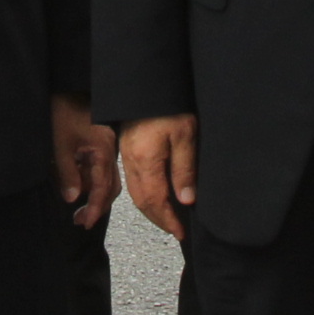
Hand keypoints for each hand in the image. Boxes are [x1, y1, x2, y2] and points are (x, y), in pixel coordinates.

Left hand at [54, 95, 118, 231]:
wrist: (65, 89)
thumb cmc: (62, 112)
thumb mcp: (60, 144)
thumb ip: (67, 172)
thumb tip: (72, 198)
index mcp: (103, 150)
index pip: (103, 187)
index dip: (95, 207)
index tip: (86, 222)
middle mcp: (110, 150)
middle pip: (110, 186)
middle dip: (96, 205)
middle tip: (79, 220)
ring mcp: (106, 147)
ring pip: (105, 179)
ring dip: (92, 194)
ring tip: (75, 204)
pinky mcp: (100, 145)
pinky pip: (98, 169)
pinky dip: (88, 180)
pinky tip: (74, 183)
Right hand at [120, 113, 197, 239]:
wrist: (146, 82)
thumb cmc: (167, 105)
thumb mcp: (185, 136)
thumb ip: (184, 170)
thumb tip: (186, 200)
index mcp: (146, 162)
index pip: (155, 201)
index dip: (168, 220)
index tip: (180, 232)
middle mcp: (132, 162)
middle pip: (142, 201)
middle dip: (158, 219)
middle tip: (174, 229)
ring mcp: (127, 155)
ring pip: (136, 191)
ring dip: (151, 208)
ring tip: (167, 216)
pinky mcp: (127, 147)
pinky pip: (133, 179)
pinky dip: (145, 193)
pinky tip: (156, 192)